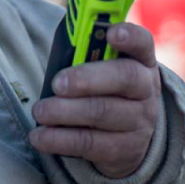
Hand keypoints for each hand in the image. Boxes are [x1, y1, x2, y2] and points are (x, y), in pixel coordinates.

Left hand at [29, 22, 161, 177]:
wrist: (128, 134)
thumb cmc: (104, 86)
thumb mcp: (102, 65)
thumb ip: (85, 49)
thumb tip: (62, 35)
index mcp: (140, 59)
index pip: (142, 42)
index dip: (129, 36)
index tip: (111, 33)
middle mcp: (145, 89)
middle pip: (124, 78)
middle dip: (86, 78)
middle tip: (57, 83)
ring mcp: (139, 121)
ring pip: (103, 112)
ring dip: (65, 111)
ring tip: (40, 111)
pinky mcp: (124, 150)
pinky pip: (90, 144)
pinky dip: (60, 140)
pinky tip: (39, 137)